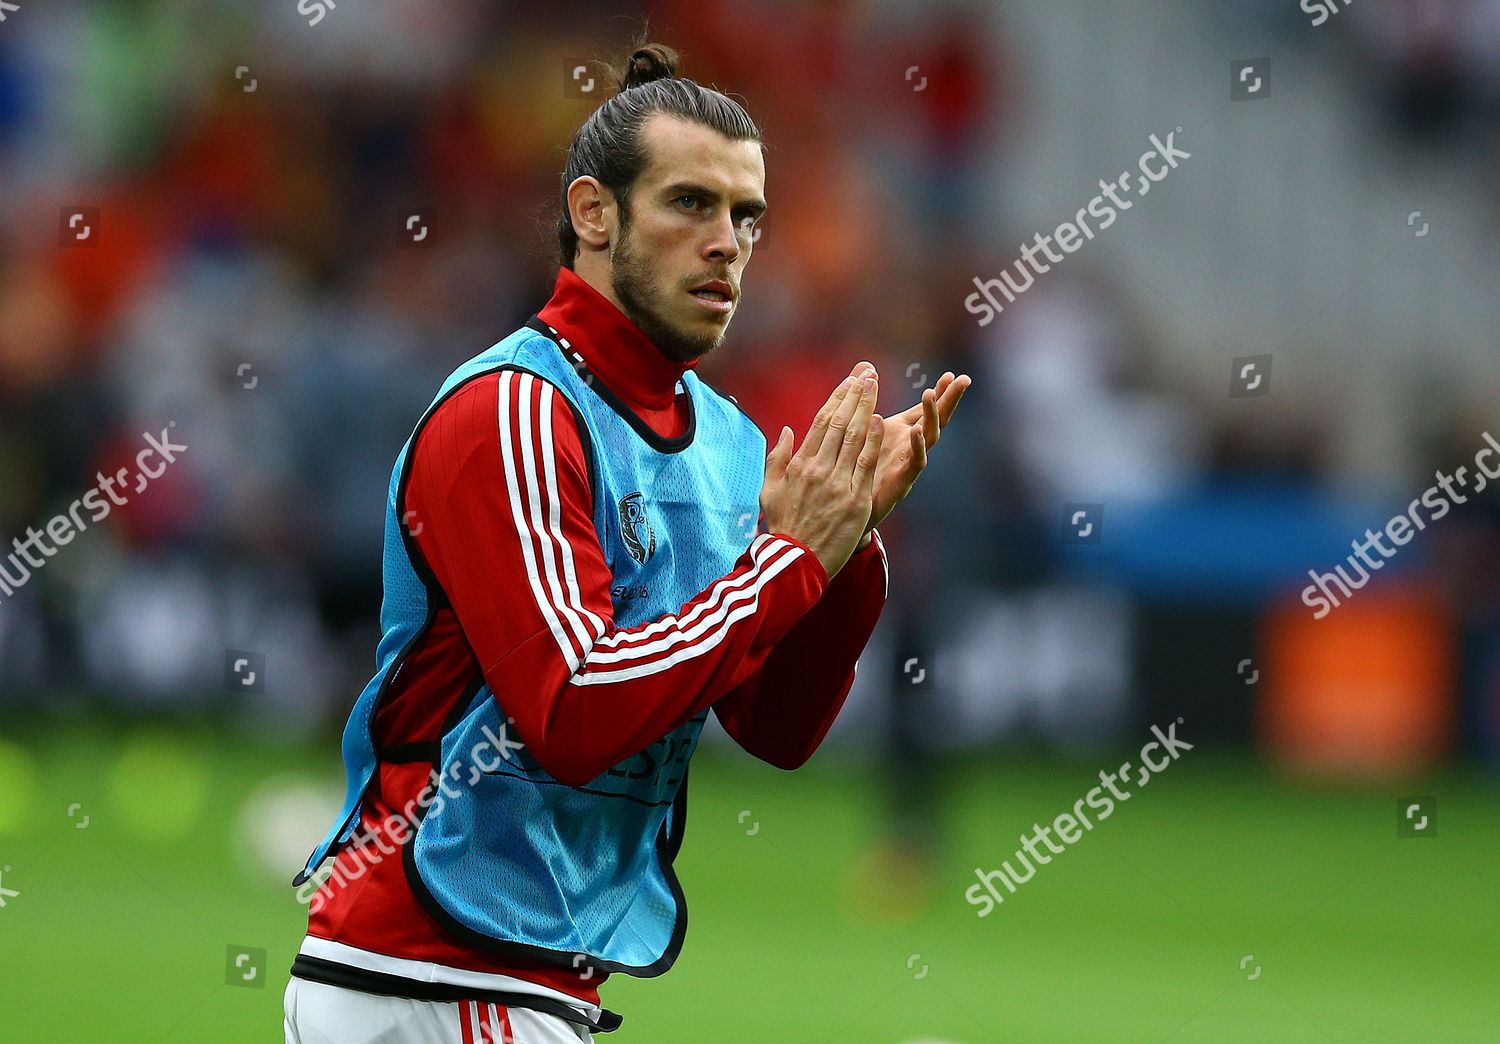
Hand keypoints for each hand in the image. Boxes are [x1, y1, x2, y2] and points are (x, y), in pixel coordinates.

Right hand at [761, 375, 884, 579]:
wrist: (796, 562)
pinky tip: (880, 420)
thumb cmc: (783, 528)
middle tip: (867, 374)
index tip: (850, 380)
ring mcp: (837, 484)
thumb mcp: (770, 491)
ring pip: (854, 438)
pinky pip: (865, 464)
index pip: (821, 423)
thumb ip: (777, 459)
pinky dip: (872, 441)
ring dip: (866, 409)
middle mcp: (818, 469)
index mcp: (799, 465)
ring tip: (875, 386)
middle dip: (855, 396)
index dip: (837, 398)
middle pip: (839, 424)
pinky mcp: (854, 500)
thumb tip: (786, 431)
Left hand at [846, 361, 970, 535]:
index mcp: (899, 434)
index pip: (924, 410)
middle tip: (963, 380)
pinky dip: (916, 447)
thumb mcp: (860, 431)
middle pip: (935, 420)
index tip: (951, 375)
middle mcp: (907, 448)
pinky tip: (916, 431)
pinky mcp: (900, 483)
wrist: (843, 512)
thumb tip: (867, 368)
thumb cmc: (853, 472)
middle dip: (948, 400)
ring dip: (930, 417)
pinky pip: (914, 463)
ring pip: (927, 438)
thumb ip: (864, 403)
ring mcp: (906, 465)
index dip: (939, 393)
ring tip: (929, 395)